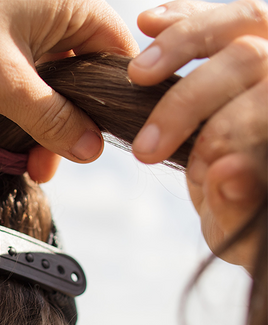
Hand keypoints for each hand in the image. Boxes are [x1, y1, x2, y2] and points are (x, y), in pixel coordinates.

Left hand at [0, 0, 137, 165]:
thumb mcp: (3, 81)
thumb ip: (51, 118)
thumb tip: (90, 150)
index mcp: (70, 8)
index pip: (117, 58)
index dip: (115, 104)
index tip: (100, 143)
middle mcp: (54, 15)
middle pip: (83, 79)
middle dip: (70, 127)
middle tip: (50, 166)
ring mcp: (26, 30)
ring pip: (52, 87)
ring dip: (43, 127)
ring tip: (30, 165)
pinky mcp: (1, 43)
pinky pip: (26, 83)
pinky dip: (22, 113)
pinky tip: (13, 142)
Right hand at [128, 0, 267, 267]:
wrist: (252, 205)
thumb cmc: (251, 223)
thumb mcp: (244, 233)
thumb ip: (240, 208)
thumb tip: (229, 171)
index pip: (264, 105)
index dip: (224, 136)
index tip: (197, 174)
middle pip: (249, 57)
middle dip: (185, 104)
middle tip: (146, 150)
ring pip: (242, 20)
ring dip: (181, 45)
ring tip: (139, 74)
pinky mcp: (254, 45)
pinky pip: (225, 17)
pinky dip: (185, 19)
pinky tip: (150, 23)